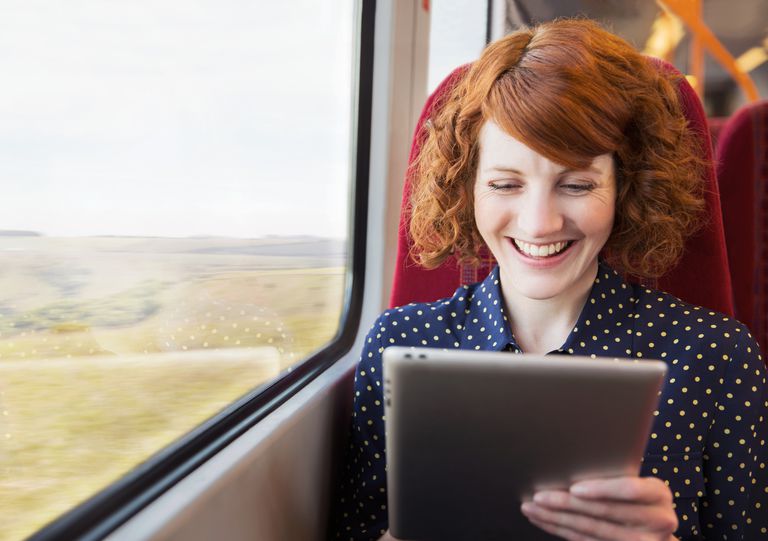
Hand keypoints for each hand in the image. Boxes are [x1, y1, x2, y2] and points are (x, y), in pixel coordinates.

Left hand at [520, 476, 678, 540]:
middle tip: (539, 496)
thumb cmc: (640, 494)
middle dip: (566, 504)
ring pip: (590, 529)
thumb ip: (616, 475)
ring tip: (531, 507)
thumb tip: (569, 462)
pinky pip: (585, 540)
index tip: (574, 488)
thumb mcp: (640, 481)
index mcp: (658, 494)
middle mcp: (656, 520)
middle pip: (603, 512)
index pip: (629, 490)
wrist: (658, 527)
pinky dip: (560, 529)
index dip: (601, 489)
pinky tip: (543, 520)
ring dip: (555, 518)